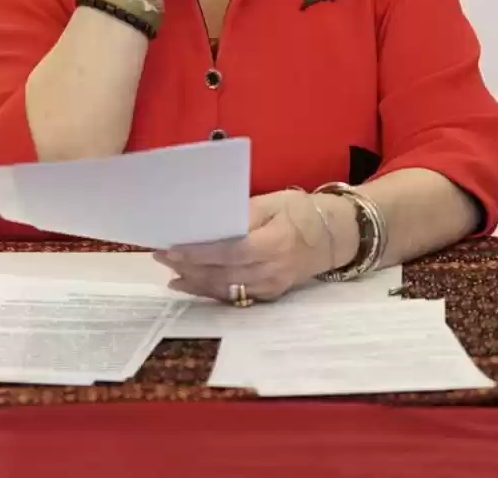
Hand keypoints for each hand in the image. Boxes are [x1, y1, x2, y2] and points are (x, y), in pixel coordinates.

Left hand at [155, 191, 342, 302]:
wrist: (337, 235)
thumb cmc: (302, 211)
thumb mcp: (273, 202)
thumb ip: (243, 214)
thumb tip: (209, 224)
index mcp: (274, 243)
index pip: (230, 251)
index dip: (199, 253)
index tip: (173, 248)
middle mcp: (272, 270)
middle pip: (223, 274)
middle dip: (189, 267)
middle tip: (160, 256)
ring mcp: (271, 286)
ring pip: (226, 289)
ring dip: (195, 283)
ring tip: (171, 273)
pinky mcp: (270, 294)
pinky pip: (235, 296)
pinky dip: (211, 291)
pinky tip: (191, 285)